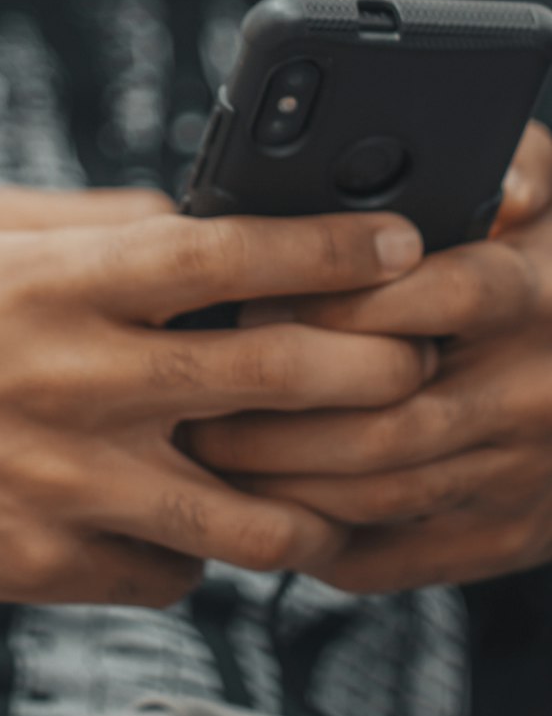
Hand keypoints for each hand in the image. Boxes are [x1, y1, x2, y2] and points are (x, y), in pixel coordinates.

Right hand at [0, 187, 429, 605]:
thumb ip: (104, 218)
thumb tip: (205, 223)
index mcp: (61, 279)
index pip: (228, 253)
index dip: (328, 247)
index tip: (398, 246)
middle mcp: (74, 377)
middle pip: (268, 376)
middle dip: (367, 369)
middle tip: (408, 365)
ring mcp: (63, 481)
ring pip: (244, 512)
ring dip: (310, 501)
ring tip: (333, 488)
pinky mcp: (42, 564)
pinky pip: (171, 573)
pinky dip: (199, 553)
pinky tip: (191, 526)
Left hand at [186, 122, 551, 592]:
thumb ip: (511, 163)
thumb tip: (484, 173)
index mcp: (537, 296)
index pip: (433, 300)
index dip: (338, 303)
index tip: (255, 295)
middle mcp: (530, 392)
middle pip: (389, 417)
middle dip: (278, 409)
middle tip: (198, 386)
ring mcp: (519, 475)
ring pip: (379, 492)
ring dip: (282, 477)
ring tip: (204, 444)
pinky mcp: (503, 536)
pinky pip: (394, 552)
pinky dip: (319, 535)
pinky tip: (261, 501)